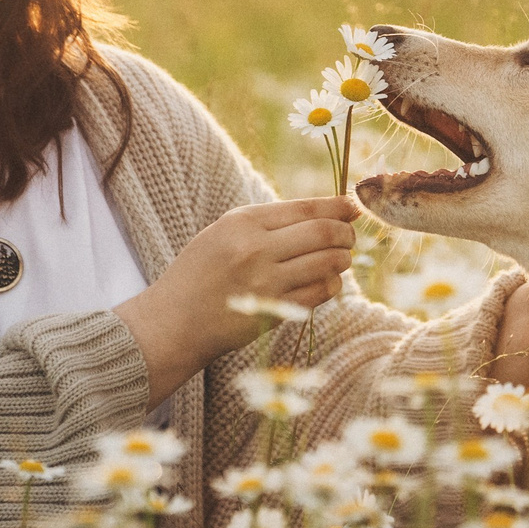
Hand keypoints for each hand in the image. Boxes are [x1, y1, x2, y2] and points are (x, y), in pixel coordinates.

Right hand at [114, 195, 357, 407]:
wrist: (174, 321)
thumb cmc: (201, 272)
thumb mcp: (224, 232)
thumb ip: (268, 221)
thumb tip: (323, 212)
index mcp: (244, 222)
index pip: (305, 208)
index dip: (337, 206)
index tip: (353, 206)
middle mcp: (256, 249)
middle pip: (323, 233)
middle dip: (346, 233)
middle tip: (350, 236)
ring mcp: (266, 283)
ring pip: (327, 263)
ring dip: (342, 259)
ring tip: (341, 258)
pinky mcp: (273, 312)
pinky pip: (319, 293)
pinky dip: (331, 285)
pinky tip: (328, 281)